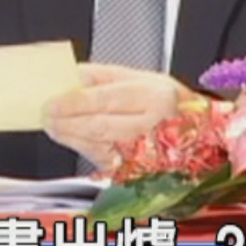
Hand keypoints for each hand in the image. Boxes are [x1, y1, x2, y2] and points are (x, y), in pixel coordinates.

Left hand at [42, 63, 190, 169]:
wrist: (198, 132)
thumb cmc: (167, 102)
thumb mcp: (141, 77)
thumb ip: (102, 76)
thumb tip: (70, 76)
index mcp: (155, 95)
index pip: (107, 99)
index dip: (75, 102)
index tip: (52, 103)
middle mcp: (153, 124)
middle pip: (101, 126)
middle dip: (68, 122)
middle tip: (47, 116)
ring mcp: (147, 151)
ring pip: (100, 146)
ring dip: (70, 137)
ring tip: (54, 126)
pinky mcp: (138, 170)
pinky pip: (103, 160)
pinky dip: (82, 149)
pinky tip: (71, 139)